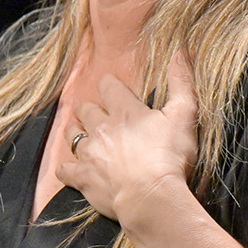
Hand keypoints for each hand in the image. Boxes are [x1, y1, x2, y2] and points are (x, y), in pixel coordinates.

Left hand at [55, 52, 199, 227]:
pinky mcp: (82, 177)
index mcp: (125, 111)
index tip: (110, 87)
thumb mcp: (184, 115)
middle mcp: (101, 127)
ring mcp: (88, 153)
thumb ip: (181, 82)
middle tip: (93, 112)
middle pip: (86, 110)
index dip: (109, 84)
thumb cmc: (170, 157)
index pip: (108, 86)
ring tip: (79, 133)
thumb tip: (179, 50)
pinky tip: (70, 169)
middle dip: (88, 108)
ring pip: (71, 134)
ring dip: (74, 132)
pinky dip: (66, 169)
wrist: (151, 197)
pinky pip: (64, 169)